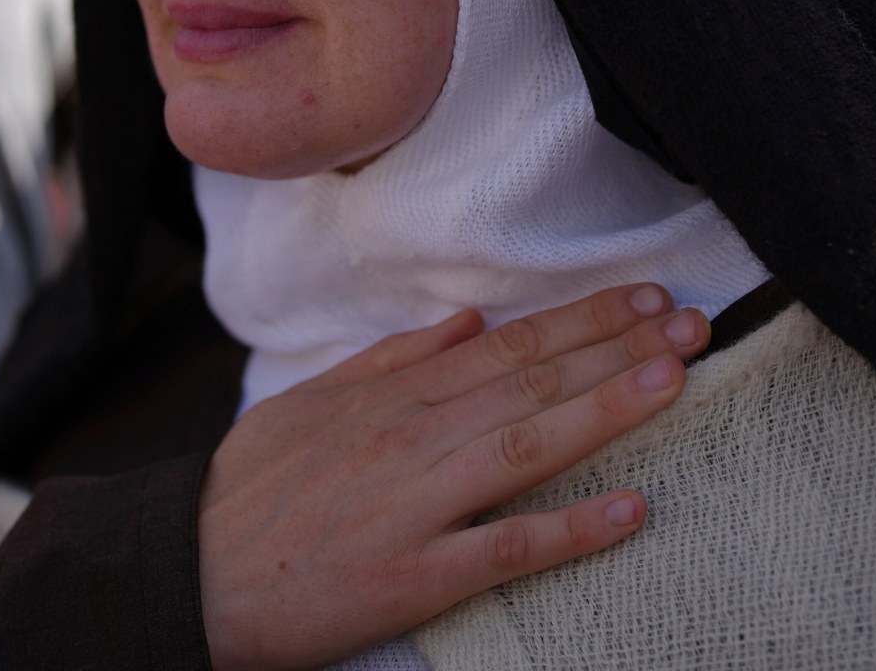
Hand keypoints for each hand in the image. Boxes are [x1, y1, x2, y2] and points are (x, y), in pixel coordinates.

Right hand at [199, 283, 712, 670]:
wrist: (184, 578)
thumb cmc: (245, 496)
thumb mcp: (306, 405)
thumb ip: (388, 362)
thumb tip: (464, 321)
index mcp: (390, 398)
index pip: (506, 345)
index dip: (582, 319)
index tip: (646, 298)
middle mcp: (410, 440)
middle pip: (530, 381)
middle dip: (617, 348)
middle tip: (691, 322)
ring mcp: (415, 506)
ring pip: (527, 445)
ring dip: (606, 409)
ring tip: (673, 381)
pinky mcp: (413, 577)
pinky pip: (504, 550)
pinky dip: (569, 530)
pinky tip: (630, 511)